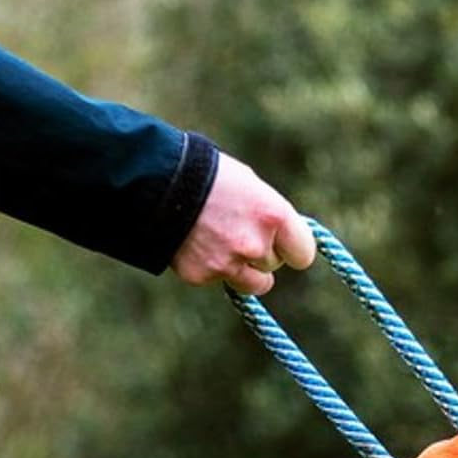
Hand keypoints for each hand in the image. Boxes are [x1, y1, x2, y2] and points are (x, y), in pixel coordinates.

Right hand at [170, 152, 315, 293]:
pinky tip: (194, 242)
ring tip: (220, 242)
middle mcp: (255, 245)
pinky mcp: (202, 276)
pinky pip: (218, 279)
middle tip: (237, 230)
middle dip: (261, 254)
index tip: (285, 246)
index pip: (303, 254)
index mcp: (273, 216)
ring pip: (252, 283)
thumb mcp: (248, 185)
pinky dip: (209, 267)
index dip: (293, 249)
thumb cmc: (205, 174)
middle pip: (273, 265)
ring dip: (242, 270)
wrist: (154, 180)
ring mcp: (228, 264)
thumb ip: (268, 215)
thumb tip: (282, 236)